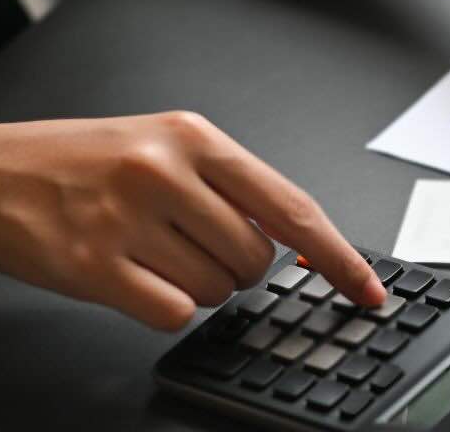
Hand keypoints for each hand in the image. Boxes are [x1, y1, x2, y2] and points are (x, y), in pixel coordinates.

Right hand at [0, 112, 386, 330]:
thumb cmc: (82, 161)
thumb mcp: (163, 143)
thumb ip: (230, 183)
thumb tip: (297, 238)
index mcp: (195, 136)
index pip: (293, 206)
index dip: (338, 256)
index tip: (368, 289)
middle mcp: (166, 171)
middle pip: (256, 258)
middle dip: (235, 266)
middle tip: (189, 241)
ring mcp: (128, 218)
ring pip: (217, 290)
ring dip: (196, 285)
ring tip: (151, 249)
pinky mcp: (93, 265)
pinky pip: (172, 313)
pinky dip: (161, 306)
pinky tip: (130, 274)